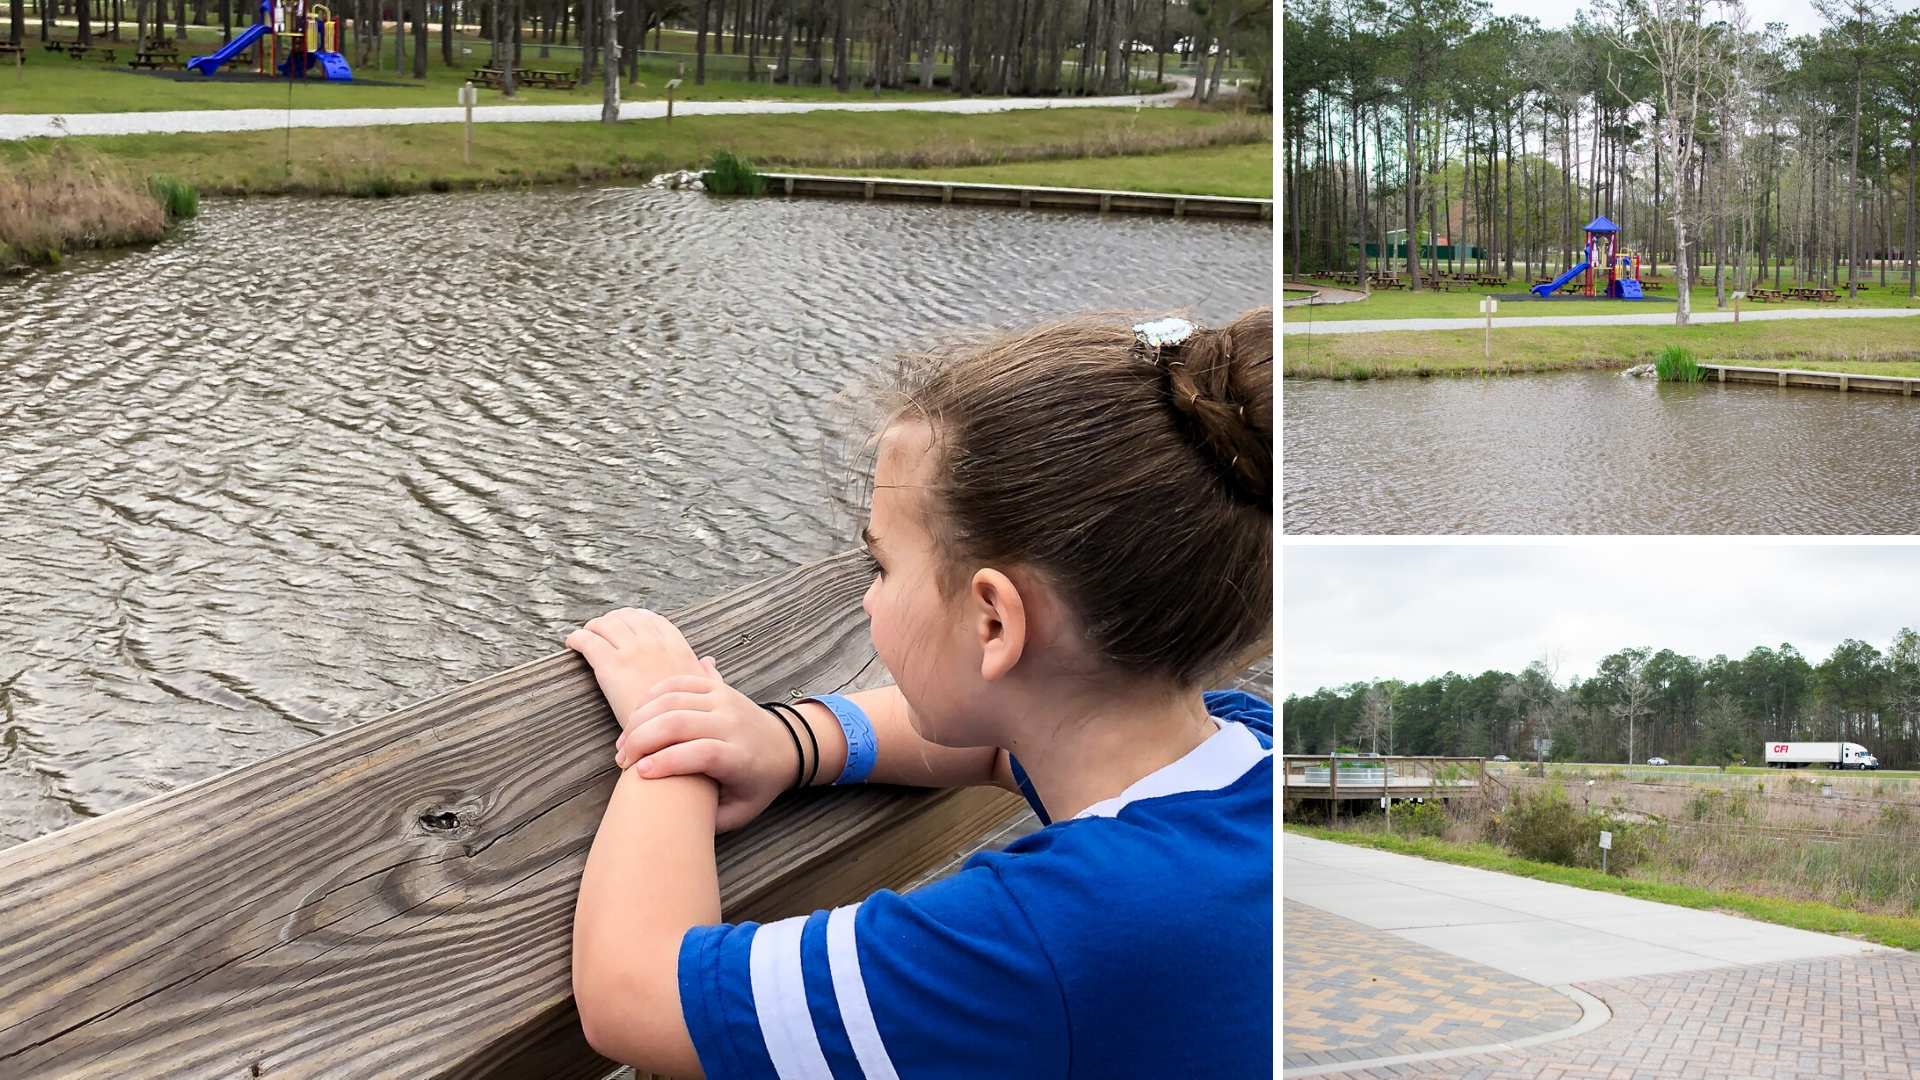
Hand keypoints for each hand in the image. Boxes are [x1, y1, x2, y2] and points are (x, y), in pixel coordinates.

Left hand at [564, 608, 705, 732]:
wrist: (675, 742)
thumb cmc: (692, 724)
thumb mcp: (708, 693)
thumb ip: (706, 675)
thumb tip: (708, 661)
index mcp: (679, 648)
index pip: (654, 620)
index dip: (637, 618)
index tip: (626, 622)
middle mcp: (656, 645)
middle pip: (628, 619)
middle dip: (612, 620)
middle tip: (600, 628)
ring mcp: (634, 653)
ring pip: (606, 625)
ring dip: (593, 627)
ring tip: (584, 635)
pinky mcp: (612, 667)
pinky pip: (589, 642)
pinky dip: (578, 638)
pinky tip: (572, 643)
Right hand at [614, 659, 796, 832]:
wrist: (787, 745)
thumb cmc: (758, 784)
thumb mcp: (741, 812)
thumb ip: (710, 822)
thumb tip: (670, 825)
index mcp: (740, 756)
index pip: (702, 753)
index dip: (668, 762)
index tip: (639, 774)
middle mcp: (732, 723)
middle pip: (680, 722)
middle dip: (642, 740)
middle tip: (623, 761)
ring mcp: (724, 700)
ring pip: (673, 698)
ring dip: (640, 719)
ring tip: (624, 744)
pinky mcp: (716, 686)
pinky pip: (677, 681)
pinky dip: (651, 696)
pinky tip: (636, 718)